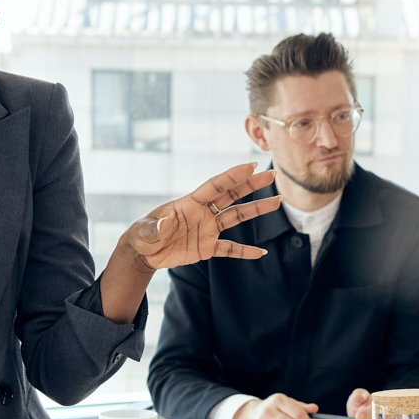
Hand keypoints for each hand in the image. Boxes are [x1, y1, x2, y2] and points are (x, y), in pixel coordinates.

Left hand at [125, 163, 281, 270]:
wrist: (143, 252)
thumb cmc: (142, 235)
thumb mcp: (145, 231)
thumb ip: (156, 227)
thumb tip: (164, 223)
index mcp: (189, 203)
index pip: (214, 187)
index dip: (232, 176)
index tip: (250, 166)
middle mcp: (202, 213)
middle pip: (231, 196)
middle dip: (250, 185)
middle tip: (271, 175)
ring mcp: (207, 229)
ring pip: (236, 217)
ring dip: (256, 210)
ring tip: (276, 202)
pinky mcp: (206, 248)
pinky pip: (229, 248)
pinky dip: (244, 251)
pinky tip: (260, 252)